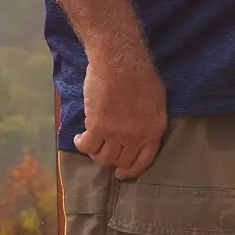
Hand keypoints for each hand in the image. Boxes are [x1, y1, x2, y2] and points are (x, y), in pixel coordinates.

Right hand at [75, 45, 168, 179]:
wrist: (119, 60)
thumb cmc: (139, 72)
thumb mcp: (157, 99)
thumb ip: (150, 119)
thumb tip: (142, 128)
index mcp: (154, 130)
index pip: (144, 160)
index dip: (131, 170)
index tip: (122, 173)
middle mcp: (137, 137)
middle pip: (121, 160)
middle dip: (111, 161)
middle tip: (102, 155)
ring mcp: (117, 133)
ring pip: (103, 157)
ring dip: (95, 154)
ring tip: (90, 144)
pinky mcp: (98, 126)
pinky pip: (87, 146)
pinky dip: (80, 145)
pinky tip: (78, 139)